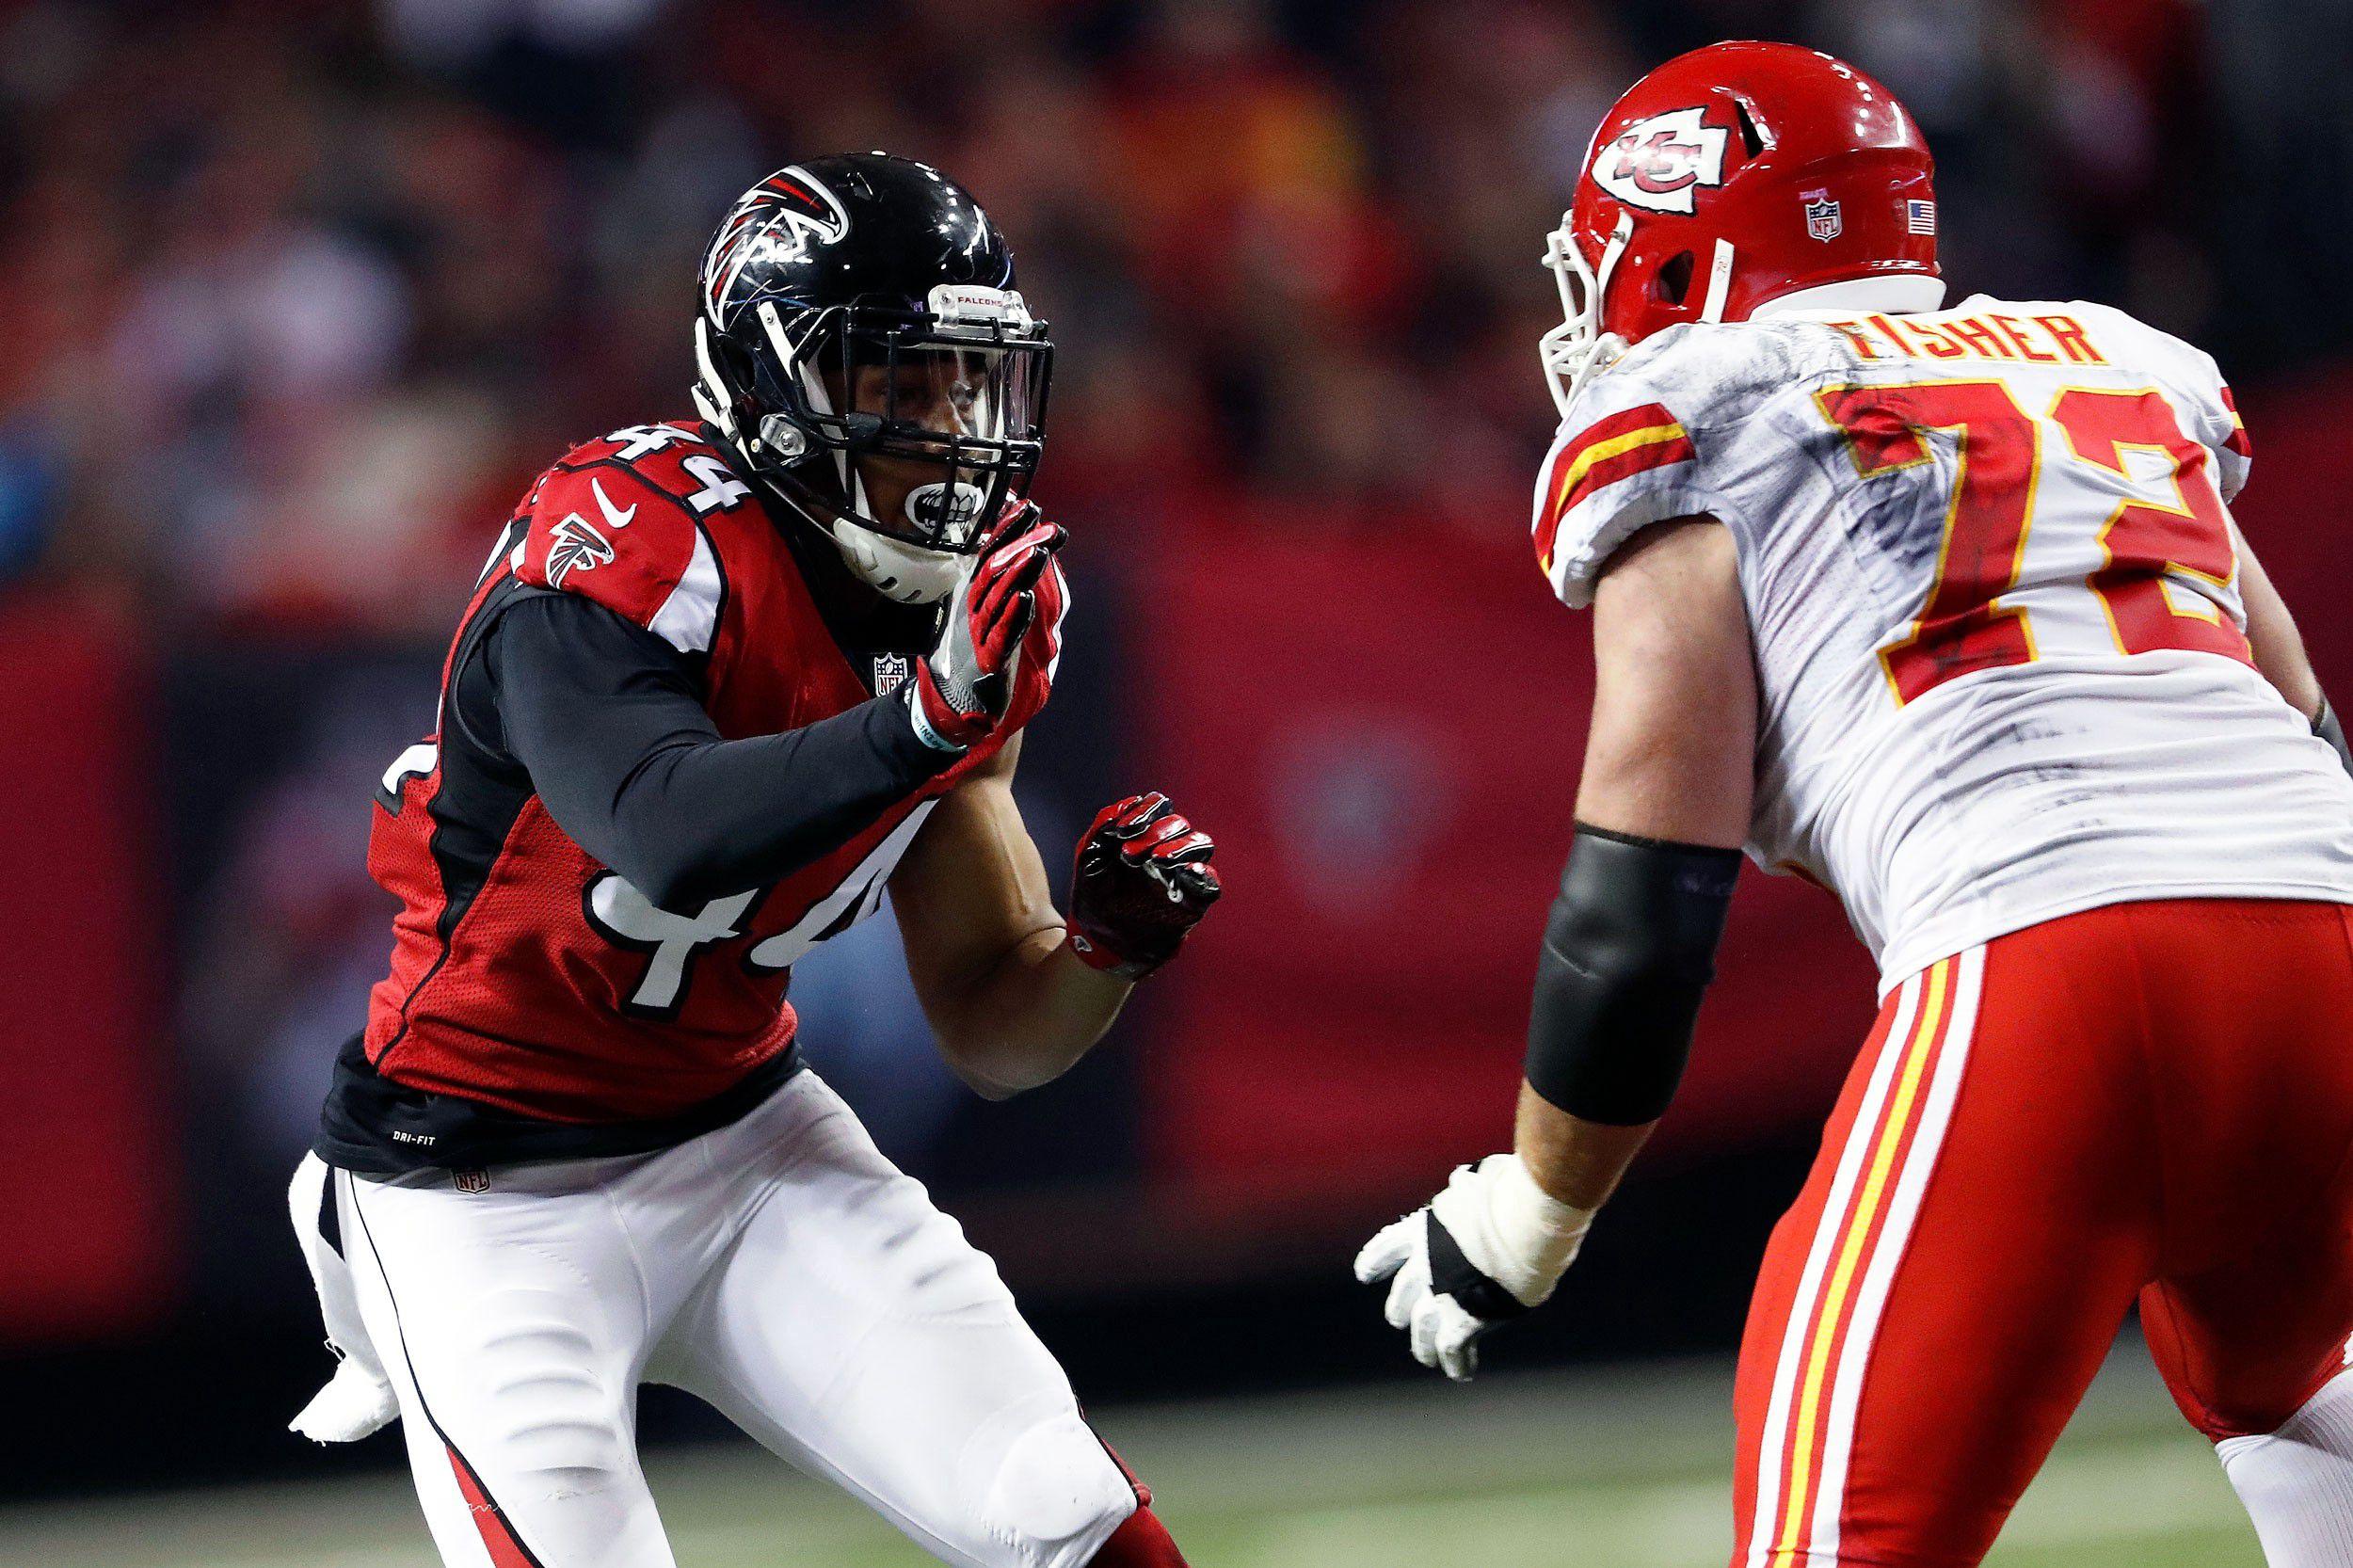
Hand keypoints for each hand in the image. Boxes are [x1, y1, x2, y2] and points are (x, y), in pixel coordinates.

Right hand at [910, 504, 1064, 750]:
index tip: (1029, 507)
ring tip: (1039, 552)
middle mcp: (973, 611)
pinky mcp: (986, 661)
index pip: (991, 556)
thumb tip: (1017, 557)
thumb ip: (998, 590)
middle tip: (1045, 525)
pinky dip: (1012, 617)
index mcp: (973, 597)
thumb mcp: (985, 618)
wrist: (950, 705)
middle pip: (995, 571)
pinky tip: (1025, 599)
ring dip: (1018, 574)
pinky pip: (1000, 636)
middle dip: (1019, 545)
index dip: (1008, 531)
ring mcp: (977, 635)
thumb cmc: (972, 657)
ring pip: (998, 599)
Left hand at [1067, 792, 1219, 978]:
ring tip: (1156, 860)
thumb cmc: (1093, 896)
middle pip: (1179, 824)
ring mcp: (1181, 874)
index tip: (1122, 830)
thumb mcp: (1089, 857)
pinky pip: (1210, 882)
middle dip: (1155, 833)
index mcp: (1144, 834)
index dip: (1145, 811)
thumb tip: (1129, 804)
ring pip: (1200, 844)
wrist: (1097, 939)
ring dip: (1179, 846)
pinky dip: (1202, 874)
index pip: (1159, 806)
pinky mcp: (1192, 900)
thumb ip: (1104, 827)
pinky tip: (1184, 873)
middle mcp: (1166, 849)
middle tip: (1128, 855)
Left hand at [1353, 1154, 1594, 1380]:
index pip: (1387, 1247)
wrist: (1520, 1225)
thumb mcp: (1477, 1183)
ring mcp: (1440, 1296)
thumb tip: (1465, 1180)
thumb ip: (1466, 1189)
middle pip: (1402, 1296)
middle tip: (1398, 1320)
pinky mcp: (1461, 1322)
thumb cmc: (1508, 1197)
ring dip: (1423, 1346)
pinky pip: (1452, 1349)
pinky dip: (1455, 1362)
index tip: (1363, 1275)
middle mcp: (1424, 1265)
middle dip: (1399, 1309)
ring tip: (1427, 1356)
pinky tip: (1460, 1371)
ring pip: (1421, 1331)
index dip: (1375, 1261)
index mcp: (1423, 1229)